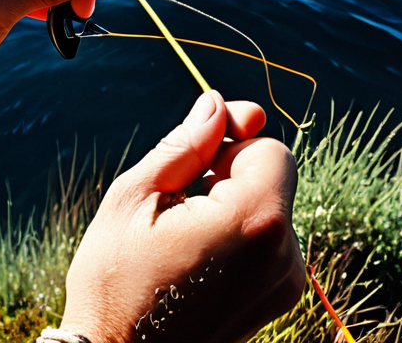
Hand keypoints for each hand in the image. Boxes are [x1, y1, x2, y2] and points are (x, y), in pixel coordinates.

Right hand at [60, 91, 305, 342]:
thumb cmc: (116, 281)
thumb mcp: (135, 199)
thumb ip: (185, 147)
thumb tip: (217, 103)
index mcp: (253, 222)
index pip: (271, 149)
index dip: (231, 144)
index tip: (197, 158)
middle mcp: (284, 256)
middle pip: (271, 178)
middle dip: (227, 175)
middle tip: (175, 205)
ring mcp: (285, 284)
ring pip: (267, 207)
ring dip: (229, 205)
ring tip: (180, 237)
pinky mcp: (277, 299)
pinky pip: (266, 240)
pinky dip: (236, 234)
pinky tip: (195, 256)